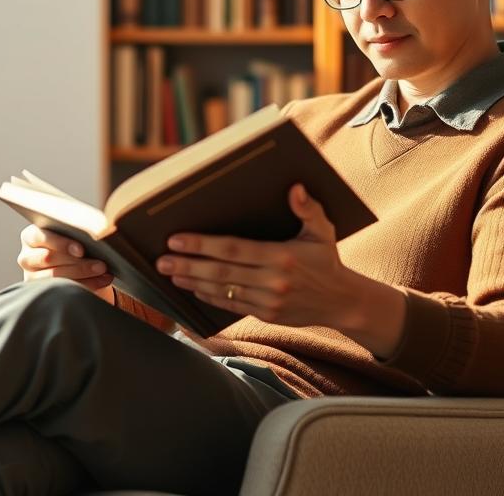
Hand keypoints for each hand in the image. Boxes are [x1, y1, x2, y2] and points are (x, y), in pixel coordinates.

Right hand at [16, 225, 114, 297]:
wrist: (69, 262)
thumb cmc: (69, 241)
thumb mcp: (69, 234)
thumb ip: (75, 231)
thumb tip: (97, 232)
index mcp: (30, 237)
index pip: (39, 237)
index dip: (61, 243)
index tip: (81, 250)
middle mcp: (26, 257)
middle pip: (48, 259)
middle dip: (78, 262)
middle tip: (101, 264)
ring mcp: (32, 277)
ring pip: (56, 277)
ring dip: (84, 274)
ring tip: (104, 272)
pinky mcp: (42, 292)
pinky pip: (64, 290)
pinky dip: (87, 285)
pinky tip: (102, 280)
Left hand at [155, 183, 356, 327]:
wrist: (341, 301)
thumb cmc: (327, 260)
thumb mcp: (323, 231)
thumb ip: (308, 208)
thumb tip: (295, 188)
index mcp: (282, 256)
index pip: (234, 249)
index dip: (202, 245)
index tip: (177, 240)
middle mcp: (273, 280)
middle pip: (221, 271)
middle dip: (188, 264)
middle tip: (161, 260)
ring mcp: (268, 300)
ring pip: (222, 290)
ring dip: (193, 281)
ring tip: (170, 273)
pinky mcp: (266, 314)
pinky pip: (231, 305)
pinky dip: (209, 297)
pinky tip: (192, 287)